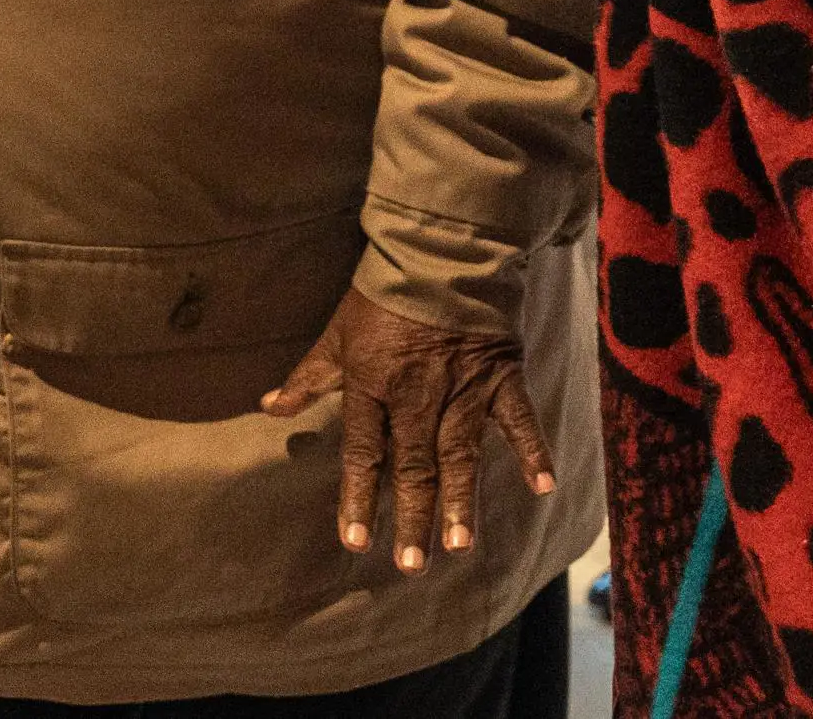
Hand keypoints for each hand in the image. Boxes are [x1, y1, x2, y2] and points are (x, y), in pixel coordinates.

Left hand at [263, 285, 555, 575]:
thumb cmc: (382, 293)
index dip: (359, 497)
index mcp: (373, 384)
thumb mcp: (338, 332)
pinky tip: (542, 487)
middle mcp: (417, 394)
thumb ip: (310, 376)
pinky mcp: (500, 373)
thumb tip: (269, 406)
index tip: (354, 541)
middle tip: (412, 563)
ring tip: (459, 545)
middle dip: (412, 515)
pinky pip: (519, 418)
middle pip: (413, 464)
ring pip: (460, 453)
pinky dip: (533, 450)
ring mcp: (462, 386)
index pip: (363, 452)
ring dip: (460, 500)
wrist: (438, 247)